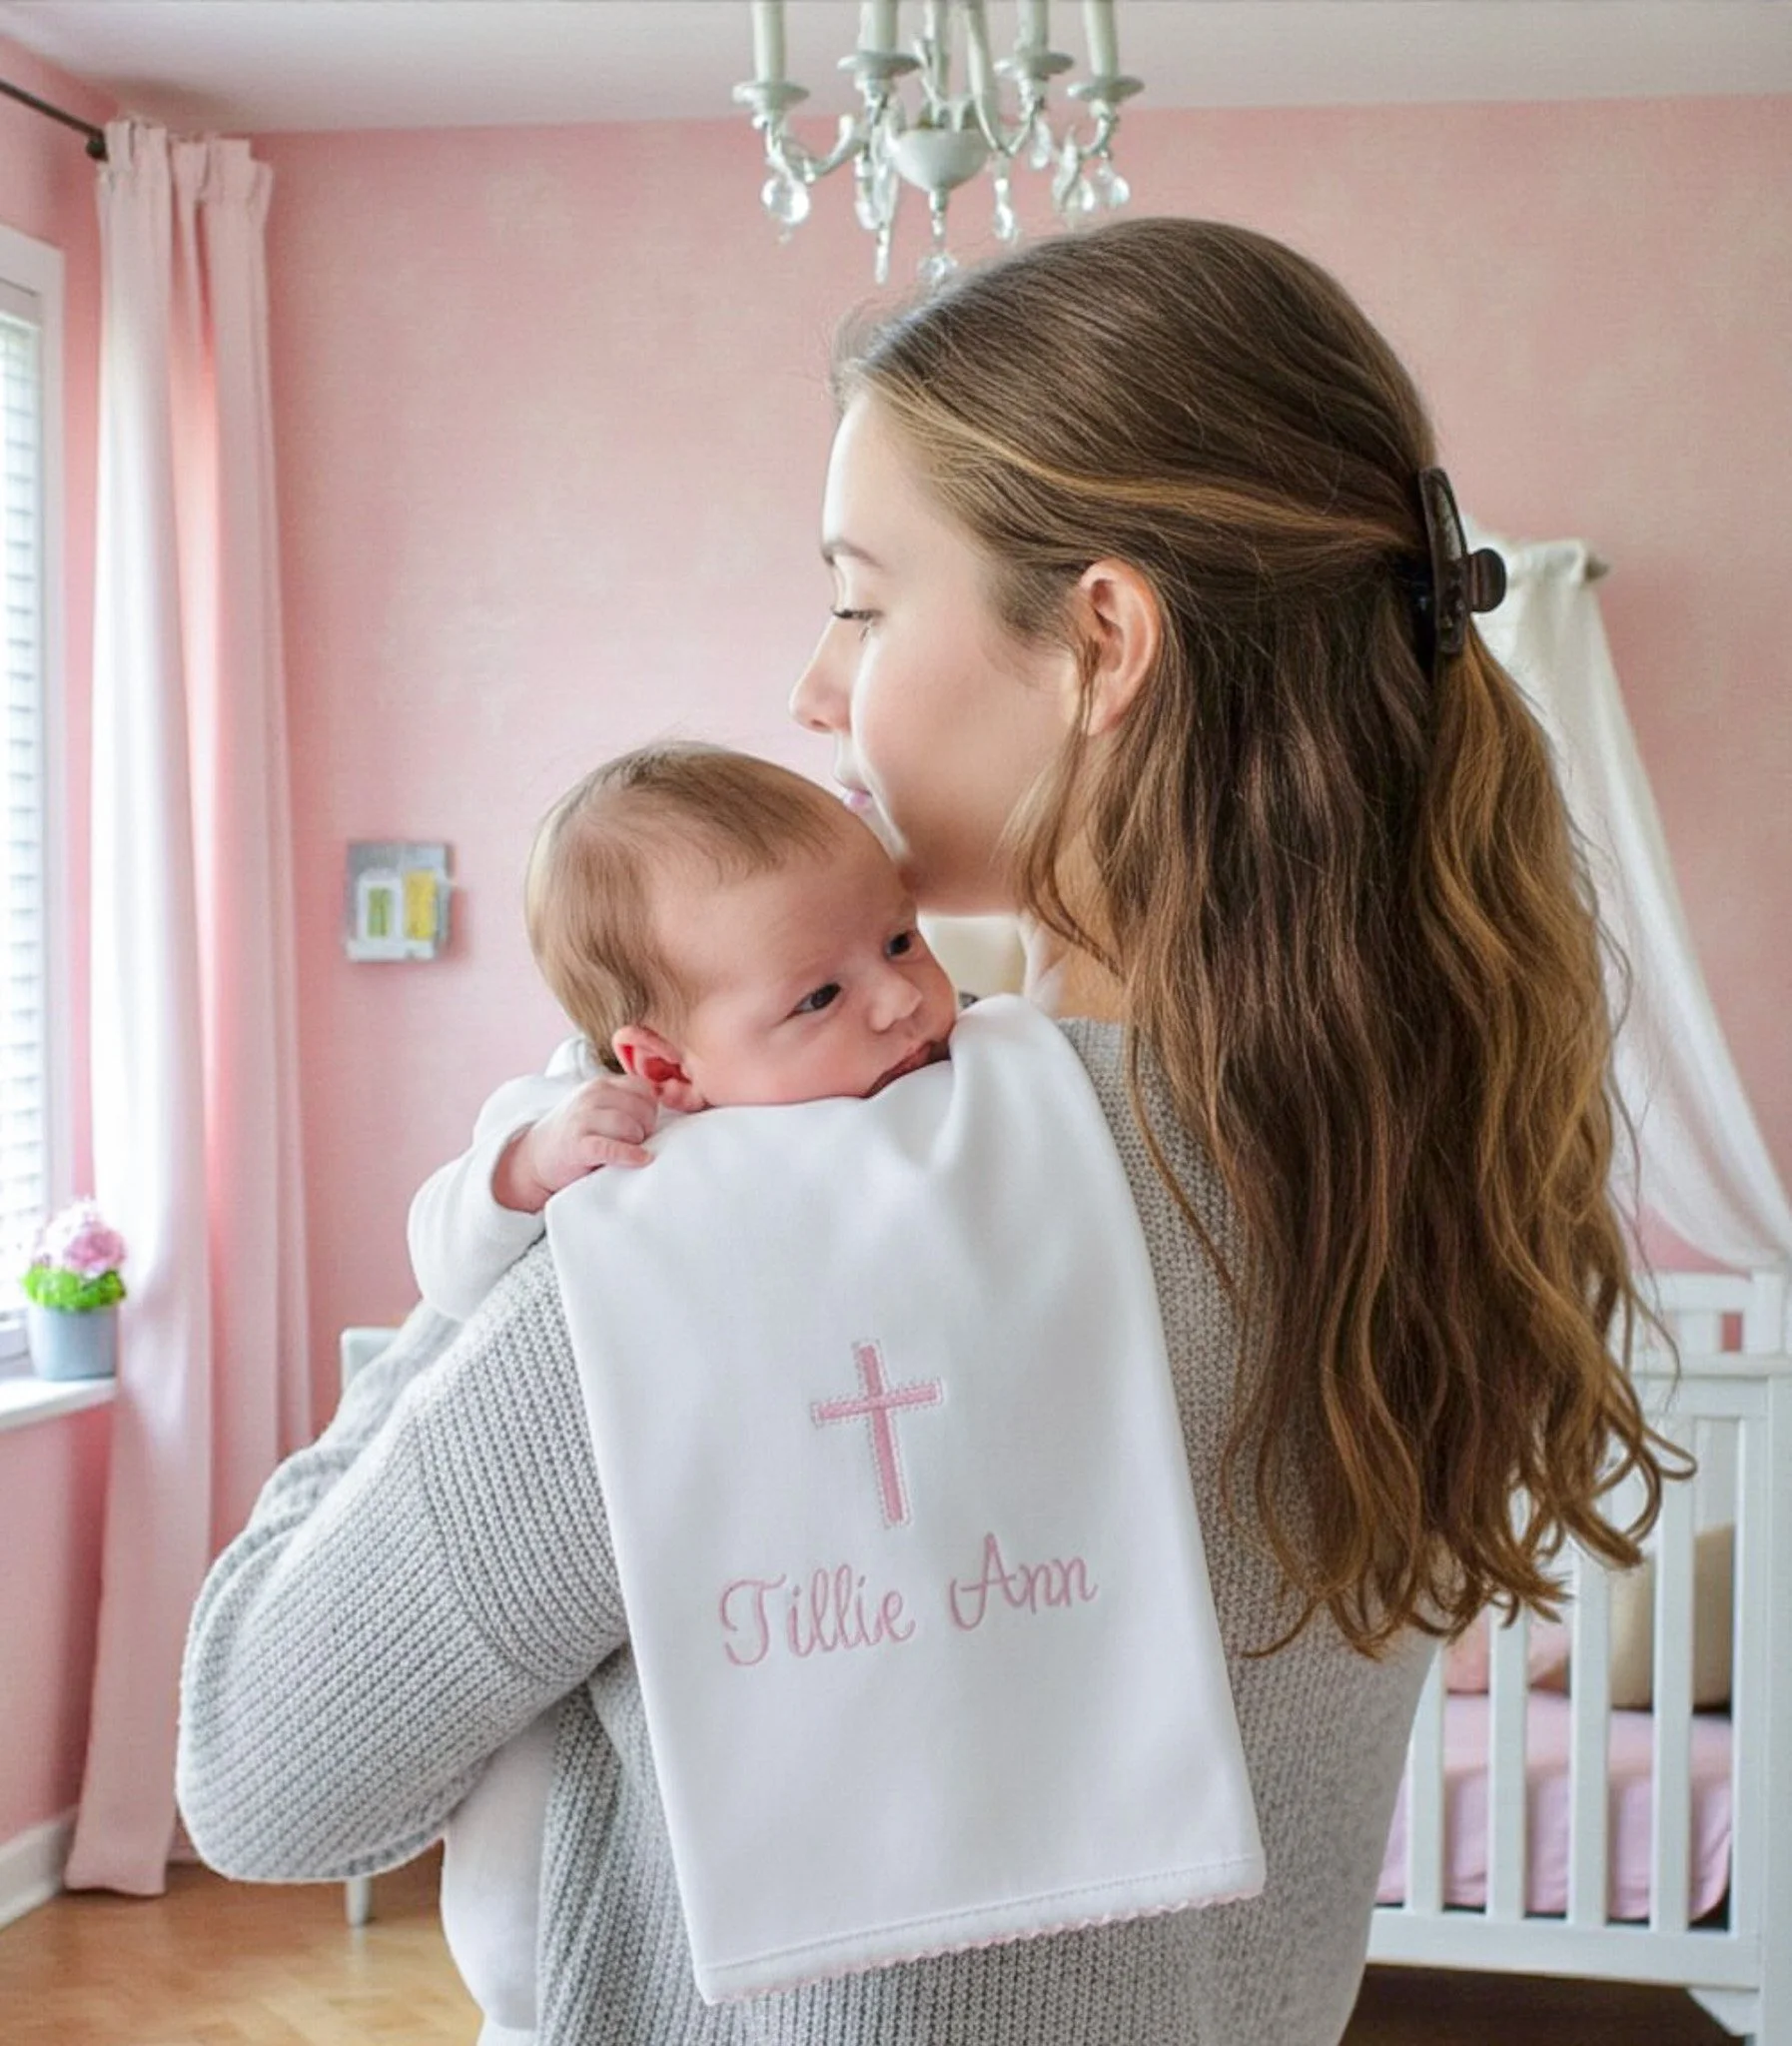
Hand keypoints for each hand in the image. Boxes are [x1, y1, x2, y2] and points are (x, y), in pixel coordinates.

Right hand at [492, 1075, 658, 1212]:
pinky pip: (612, 1147)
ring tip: (629, 1151)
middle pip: (642, 1108)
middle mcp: (591, 1096)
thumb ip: (624, 1104)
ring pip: (630, 1126)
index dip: (651, 1109)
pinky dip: (630, 1155)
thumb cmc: (577, 1136)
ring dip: (637, 1142)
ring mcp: (582, 1119)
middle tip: (637, 1142)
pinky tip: (641, 1159)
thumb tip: (663, 1107)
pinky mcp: (578, 1145)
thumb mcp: (598, 1109)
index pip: (644, 1089)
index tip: (645, 1125)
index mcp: (601, 1085)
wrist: (535, 1159)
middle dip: (647, 1127)